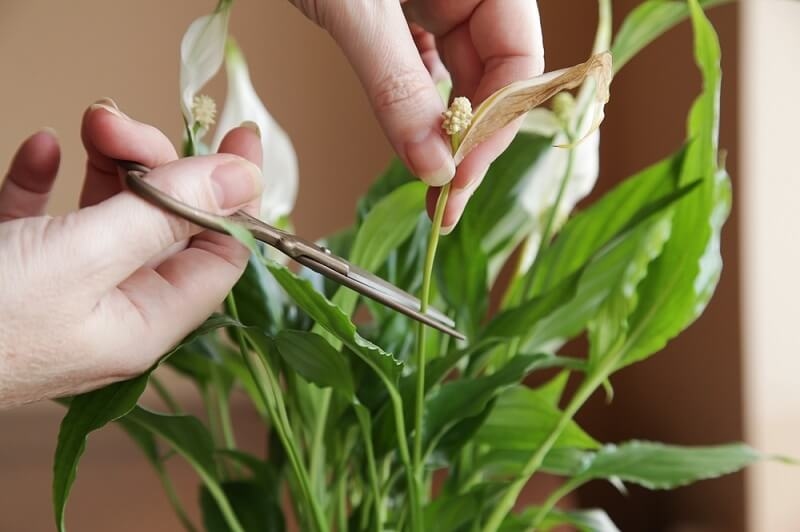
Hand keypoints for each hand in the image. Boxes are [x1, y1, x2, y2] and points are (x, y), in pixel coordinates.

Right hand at [0, 100, 262, 407]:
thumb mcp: (84, 258)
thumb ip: (167, 214)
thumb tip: (243, 177)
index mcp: (146, 321)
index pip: (220, 253)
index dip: (234, 195)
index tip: (238, 136)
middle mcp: (112, 308)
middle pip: (164, 224)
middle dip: (154, 163)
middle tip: (116, 122)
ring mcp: (61, 289)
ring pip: (109, 214)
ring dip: (107, 162)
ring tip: (90, 122)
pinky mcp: (10, 269)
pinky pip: (43, 216)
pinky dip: (46, 177)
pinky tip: (40, 149)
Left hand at [293, 0, 542, 230]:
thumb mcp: (354, 6)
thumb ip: (395, 83)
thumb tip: (432, 166)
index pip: (518, 60)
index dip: (495, 126)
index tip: (458, 178)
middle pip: (493, 75)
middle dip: (470, 140)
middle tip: (445, 200)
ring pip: (460, 75)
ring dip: (445, 129)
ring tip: (432, 182)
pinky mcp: (404, 9)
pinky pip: (424, 63)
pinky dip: (416, 100)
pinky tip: (412, 132)